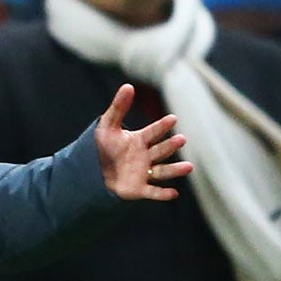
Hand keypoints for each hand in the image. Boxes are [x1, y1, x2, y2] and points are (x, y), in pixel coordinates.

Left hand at [94, 84, 191, 200]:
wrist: (92, 171)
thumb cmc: (102, 147)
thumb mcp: (107, 126)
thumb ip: (118, 108)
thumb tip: (128, 86)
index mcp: (140, 140)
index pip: (153, 132)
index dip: (161, 126)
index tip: (172, 119)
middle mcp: (145, 156)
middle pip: (160, 150)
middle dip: (170, 146)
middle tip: (181, 139)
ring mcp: (144, 173)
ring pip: (162, 171)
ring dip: (175, 170)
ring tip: (189, 167)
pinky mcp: (139, 189)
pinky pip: (153, 192)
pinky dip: (162, 194)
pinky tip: (174, 193)